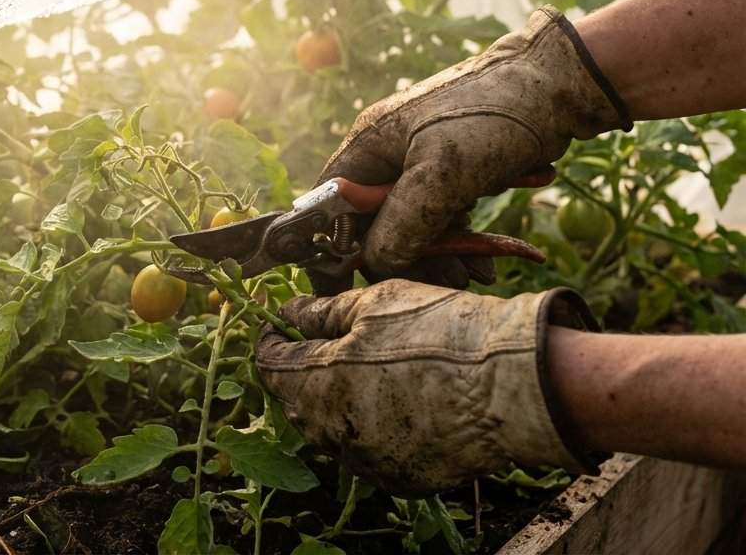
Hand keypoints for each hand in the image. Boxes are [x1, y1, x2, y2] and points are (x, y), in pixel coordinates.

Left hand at [255, 279, 602, 495]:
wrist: (513, 383)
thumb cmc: (441, 333)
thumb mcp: (374, 304)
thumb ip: (321, 311)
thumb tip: (288, 312)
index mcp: (314, 385)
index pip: (268, 363)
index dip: (273, 337)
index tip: (285, 321)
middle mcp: (331, 433)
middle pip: (298, 399)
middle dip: (307, 368)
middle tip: (337, 337)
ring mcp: (367, 461)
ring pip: (335, 426)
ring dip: (342, 398)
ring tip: (380, 364)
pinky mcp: (402, 478)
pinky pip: (374, 449)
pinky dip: (378, 425)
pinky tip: (407, 395)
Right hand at [311, 7, 629, 292]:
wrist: (564, 84)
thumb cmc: (495, 116)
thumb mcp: (442, 173)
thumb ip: (401, 222)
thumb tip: (375, 262)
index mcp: (368, 143)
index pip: (331, 205)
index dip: (342, 244)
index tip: (368, 276)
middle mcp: (388, 152)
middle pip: (376, 222)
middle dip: (409, 256)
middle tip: (446, 280)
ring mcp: (422, 161)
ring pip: (415, 224)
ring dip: (444, 254)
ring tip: (477, 275)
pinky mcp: (455, 170)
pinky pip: (446, 215)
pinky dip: (466, 238)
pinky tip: (490, 257)